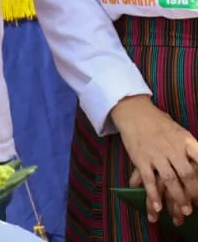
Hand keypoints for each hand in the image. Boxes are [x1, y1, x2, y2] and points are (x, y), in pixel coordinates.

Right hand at [110, 94, 197, 224]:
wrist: (133, 111)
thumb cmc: (158, 122)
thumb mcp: (179, 131)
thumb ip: (189, 149)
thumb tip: (197, 162)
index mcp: (185, 140)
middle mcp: (172, 148)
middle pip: (187, 174)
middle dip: (193, 193)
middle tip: (194, 207)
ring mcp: (156, 154)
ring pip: (170, 180)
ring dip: (177, 197)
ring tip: (183, 212)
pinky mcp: (141, 159)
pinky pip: (148, 180)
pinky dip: (153, 194)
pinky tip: (157, 206)